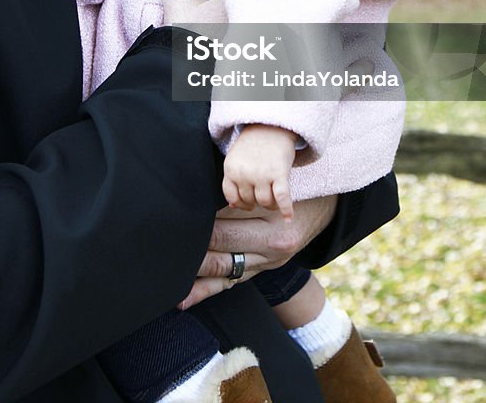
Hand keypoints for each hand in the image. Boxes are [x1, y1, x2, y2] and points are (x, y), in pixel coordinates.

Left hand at [179, 196, 337, 308]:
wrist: (325, 208)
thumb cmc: (292, 188)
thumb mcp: (272, 185)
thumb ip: (239, 193)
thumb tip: (198, 195)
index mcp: (273, 220)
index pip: (226, 224)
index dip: (197, 225)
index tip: (170, 222)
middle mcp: (272, 246)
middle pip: (223, 249)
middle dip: (191, 251)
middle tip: (161, 248)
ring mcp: (268, 263)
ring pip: (224, 271)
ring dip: (194, 275)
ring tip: (166, 278)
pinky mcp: (263, 271)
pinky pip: (232, 283)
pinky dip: (207, 291)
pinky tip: (184, 300)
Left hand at [222, 125, 296, 220]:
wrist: (272, 125)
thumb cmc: (254, 144)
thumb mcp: (237, 158)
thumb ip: (234, 180)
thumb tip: (233, 205)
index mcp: (230, 168)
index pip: (232, 198)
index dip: (241, 203)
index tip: (249, 202)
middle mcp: (244, 172)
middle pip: (250, 201)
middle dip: (257, 201)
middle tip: (265, 193)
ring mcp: (261, 173)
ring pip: (265, 203)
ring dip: (272, 205)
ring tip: (276, 198)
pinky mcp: (279, 173)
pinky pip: (282, 198)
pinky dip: (286, 210)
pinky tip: (288, 218)